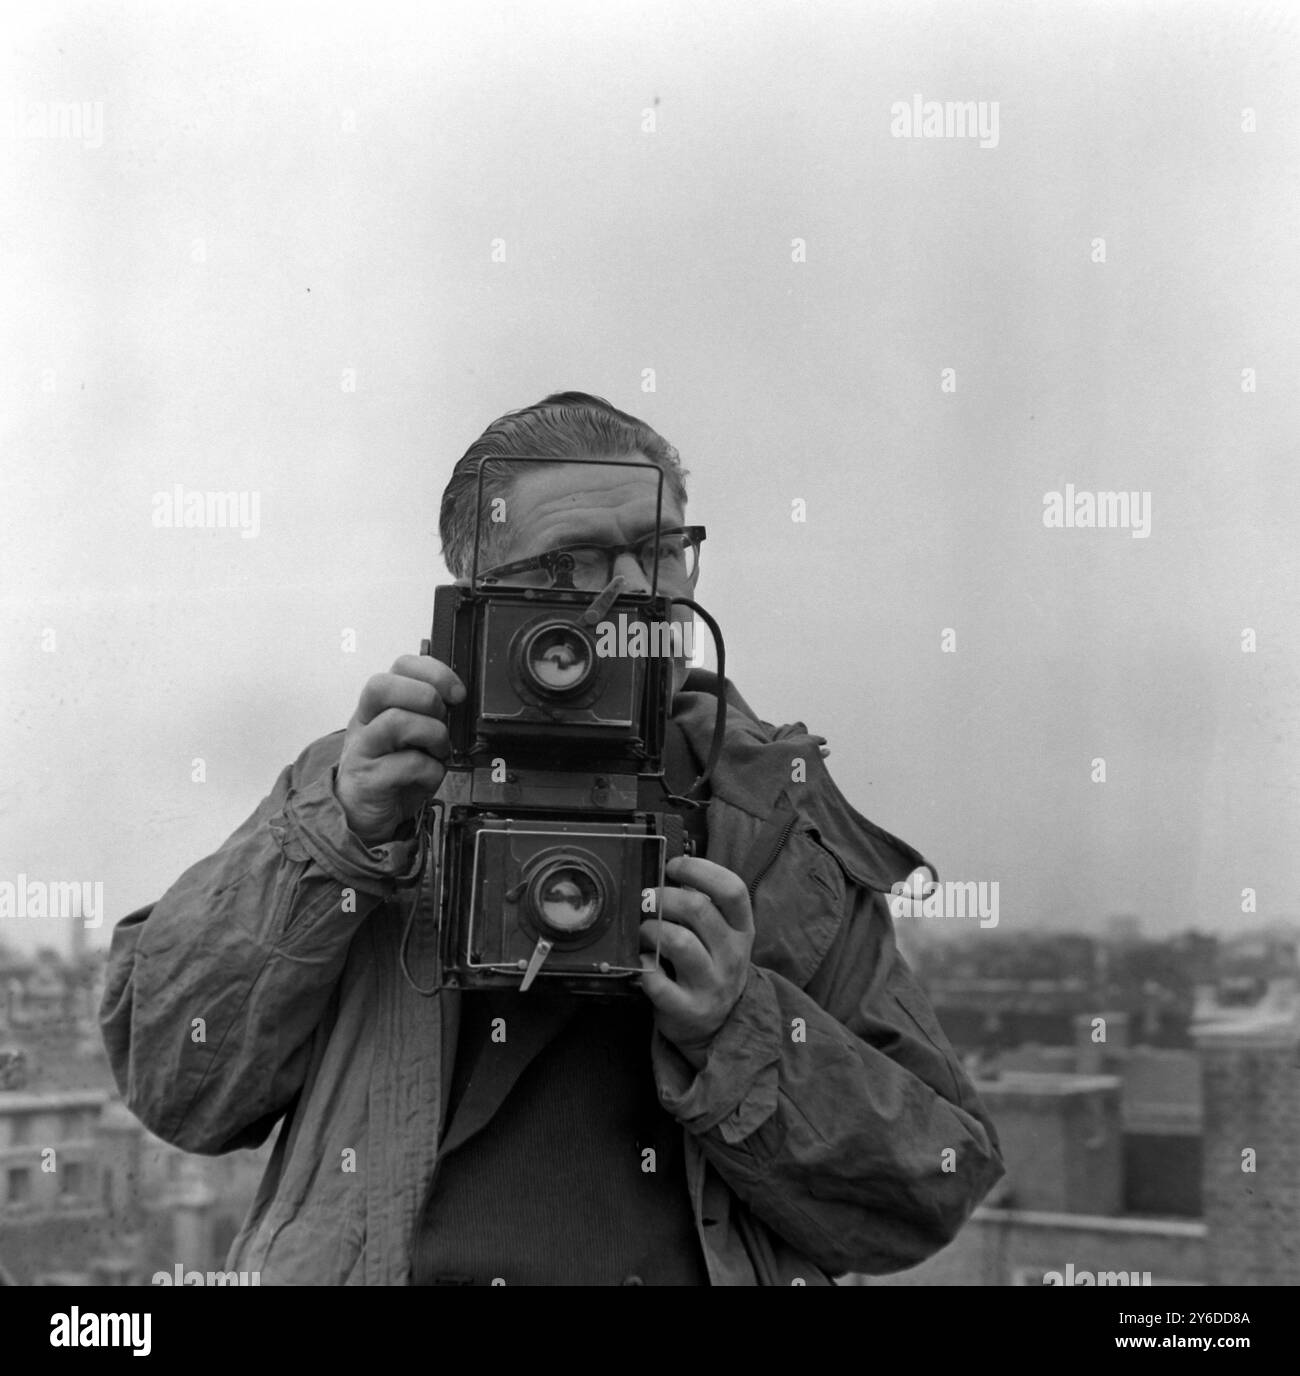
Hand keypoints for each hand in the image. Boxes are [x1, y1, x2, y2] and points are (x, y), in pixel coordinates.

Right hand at [334, 655, 464, 844]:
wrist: (364, 815)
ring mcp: (363, 750)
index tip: (457, 693)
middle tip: (442, 719)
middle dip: (426, 697)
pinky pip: (407, 764)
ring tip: (439, 751)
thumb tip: (457, 699)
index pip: (400, 666)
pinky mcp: (369, 779)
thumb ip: (429, 714)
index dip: (434, 672)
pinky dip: (430, 770)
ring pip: (396, 721)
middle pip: (383, 685)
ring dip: (432, 735)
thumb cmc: (393, 773)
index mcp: (379, 705)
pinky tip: (430, 776)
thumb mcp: (414, 736)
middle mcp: (365, 722)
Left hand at [639, 855, 754, 1068]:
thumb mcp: (721, 936)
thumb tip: (665, 875)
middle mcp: (732, 954)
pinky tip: (640, 962)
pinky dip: (642, 967)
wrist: (717, 1026)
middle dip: (663, 897)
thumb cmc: (711, 966)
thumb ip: (702, 907)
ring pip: (679, 942)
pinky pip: (658, 982)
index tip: (673, 866)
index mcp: (742, 929)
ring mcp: (712, 984)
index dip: (700, 870)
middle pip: (699, 910)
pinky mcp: (688, 1009)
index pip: (732, 889)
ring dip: (651, 930)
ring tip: (643, 932)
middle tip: (647, 900)